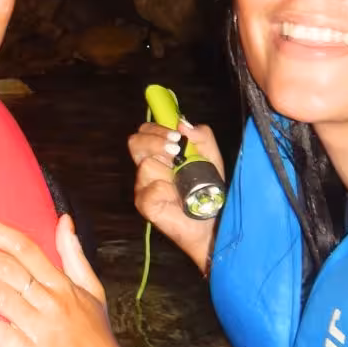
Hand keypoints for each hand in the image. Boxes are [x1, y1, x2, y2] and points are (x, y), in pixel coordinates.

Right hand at [128, 118, 224, 273]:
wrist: (212, 222)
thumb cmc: (209, 190)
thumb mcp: (212, 158)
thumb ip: (202, 136)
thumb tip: (183, 124)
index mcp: (161, 153)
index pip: (145, 131)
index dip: (157, 129)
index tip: (177, 137)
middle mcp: (148, 166)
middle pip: (135, 142)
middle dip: (156, 142)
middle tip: (176, 153)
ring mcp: (144, 186)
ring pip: (146, 165)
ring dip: (170, 173)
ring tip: (184, 185)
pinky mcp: (144, 204)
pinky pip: (152, 188)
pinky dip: (168, 191)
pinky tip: (177, 199)